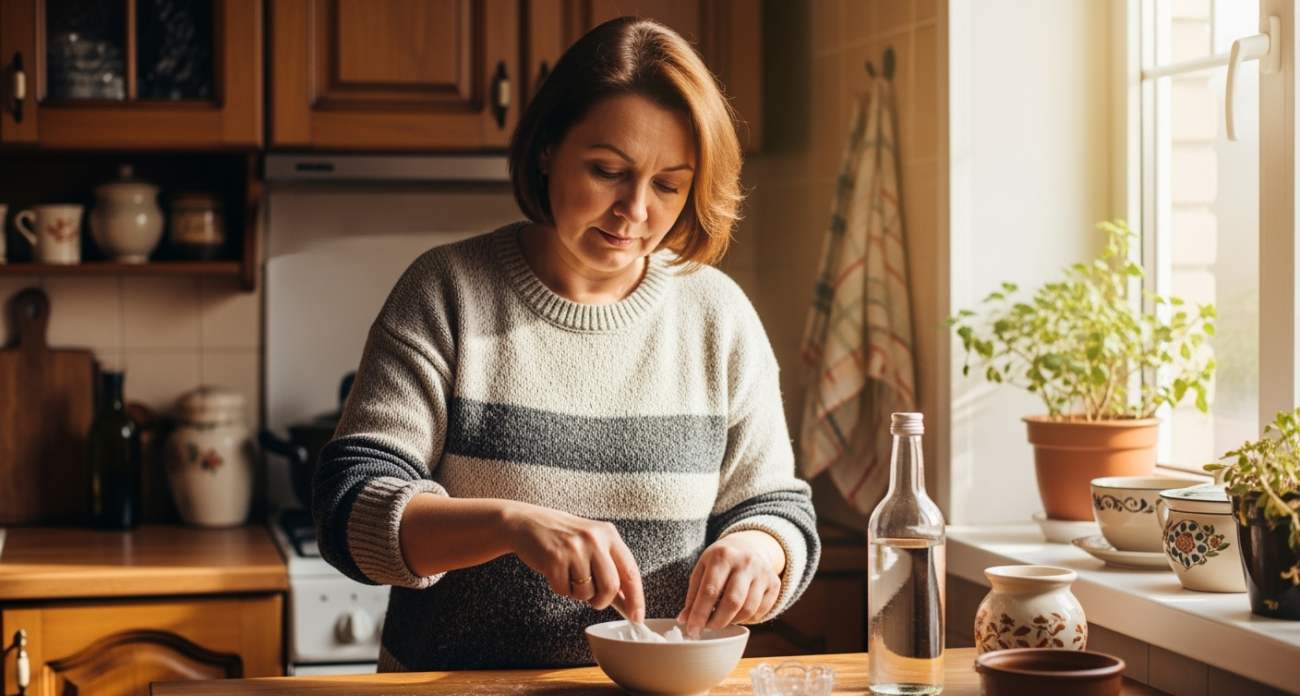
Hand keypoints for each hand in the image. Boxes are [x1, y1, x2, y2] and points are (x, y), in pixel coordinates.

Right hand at [505, 503, 645, 620]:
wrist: (529, 523)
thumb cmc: (564, 536)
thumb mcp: (593, 541)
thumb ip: (610, 564)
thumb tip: (626, 598)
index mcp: (609, 534)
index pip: (630, 572)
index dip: (636, 598)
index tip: (637, 616)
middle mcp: (594, 539)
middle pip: (610, 587)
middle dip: (602, 600)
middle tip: (593, 598)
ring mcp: (575, 549)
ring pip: (587, 592)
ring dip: (578, 593)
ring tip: (570, 575)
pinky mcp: (555, 559)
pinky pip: (564, 590)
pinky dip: (561, 588)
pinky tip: (556, 571)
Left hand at [677, 530, 783, 637]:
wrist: (748, 547)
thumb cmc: (720, 561)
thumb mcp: (702, 569)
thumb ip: (694, 595)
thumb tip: (686, 620)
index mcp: (723, 555)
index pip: (710, 590)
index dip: (700, 614)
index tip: (692, 631)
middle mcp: (746, 562)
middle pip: (732, 602)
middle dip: (717, 621)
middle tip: (708, 626)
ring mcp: (763, 573)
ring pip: (748, 610)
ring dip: (731, 620)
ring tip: (722, 616)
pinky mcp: (774, 584)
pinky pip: (760, 612)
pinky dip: (746, 618)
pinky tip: (737, 612)